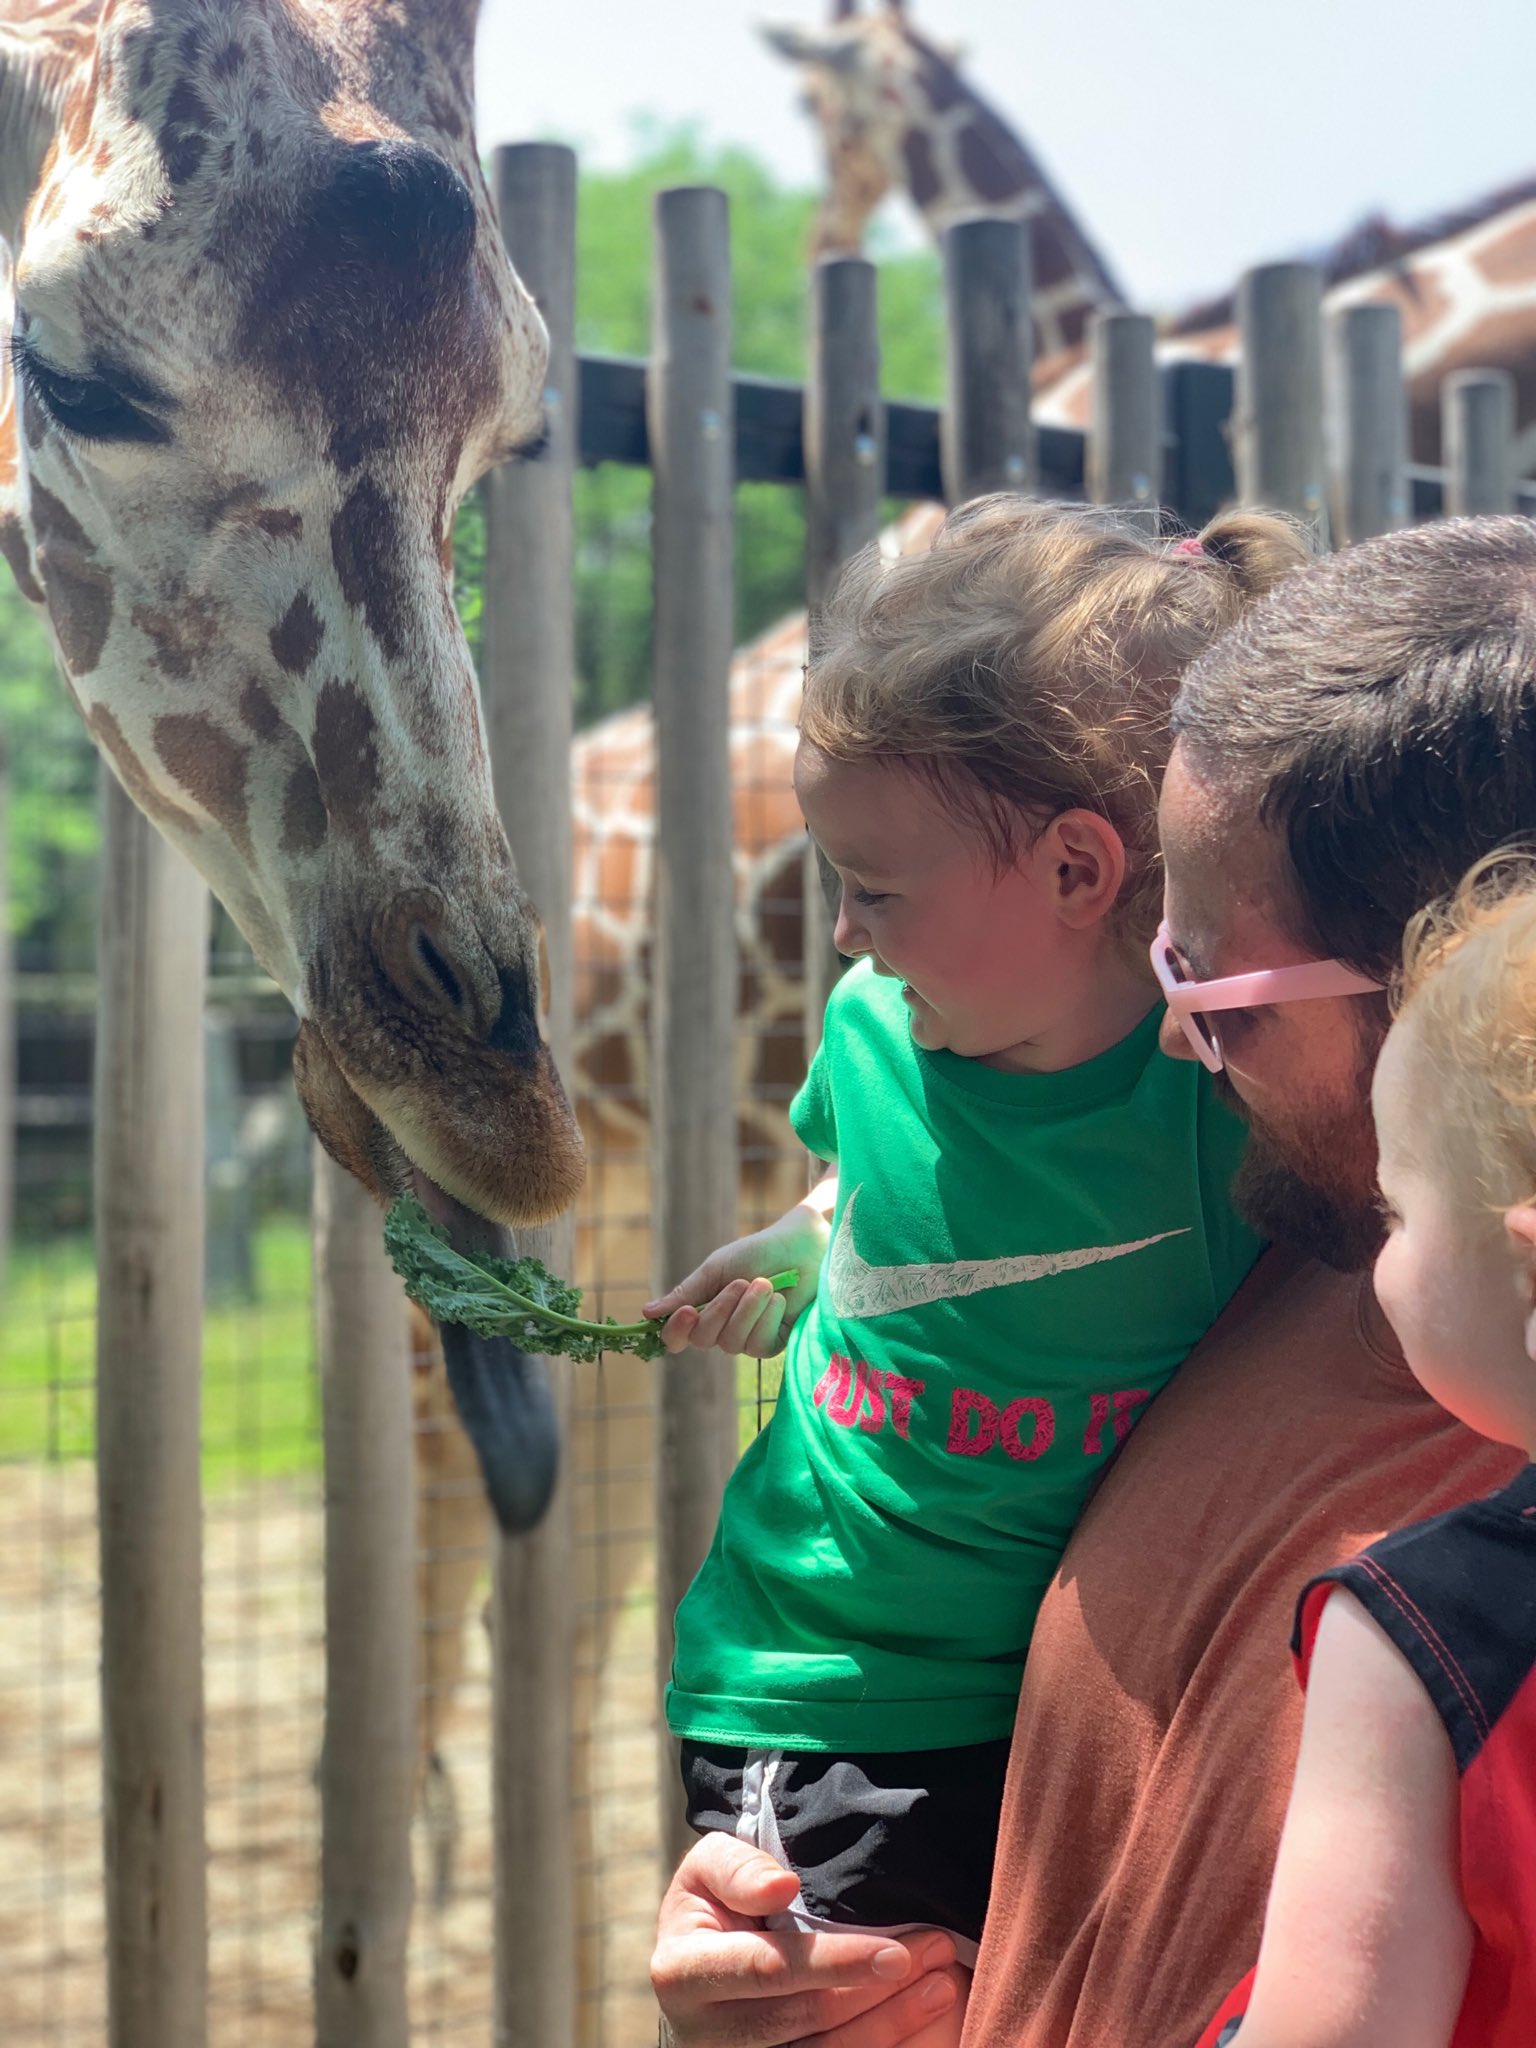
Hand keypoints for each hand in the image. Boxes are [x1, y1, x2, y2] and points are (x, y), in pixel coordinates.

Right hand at [644, 1201, 830, 1357]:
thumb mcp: (717, 1269)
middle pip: (704, 1340)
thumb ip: (686, 1292)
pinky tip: (780, 1300)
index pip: (676, 1337)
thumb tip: (646, 1313)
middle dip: (722, 1309)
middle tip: (742, 1281)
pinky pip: (758, 1346)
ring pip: (732, 1343)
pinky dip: (766, 1318)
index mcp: (703, 1310)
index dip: (677, 1331)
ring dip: (748, 1310)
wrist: (802, 1248)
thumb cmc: (758, 1252)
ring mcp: (747, 1339)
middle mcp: (722, 1328)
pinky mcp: (773, 1344)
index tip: (688, 1312)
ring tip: (765, 1284)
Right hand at [651, 1832, 959, 2046]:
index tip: (895, 1953)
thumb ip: (740, 1869)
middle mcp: (704, 2032)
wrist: (697, 1965)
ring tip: (942, 1984)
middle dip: (877, 1991)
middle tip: (937, 1953)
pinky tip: (919, 2016)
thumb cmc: (713, 1904)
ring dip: (891, 2023)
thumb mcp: (708, 1868)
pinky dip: (880, 2043)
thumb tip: (783, 1887)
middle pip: (805, 2019)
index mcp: (684, 1972)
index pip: (768, 1970)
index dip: (835, 1964)